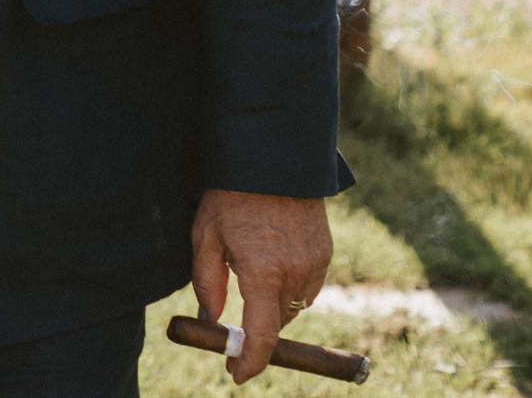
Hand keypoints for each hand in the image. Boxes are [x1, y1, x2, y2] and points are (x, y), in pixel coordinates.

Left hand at [191, 188, 332, 382]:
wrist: (271, 157)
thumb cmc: (230, 195)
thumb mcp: (205, 237)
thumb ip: (208, 284)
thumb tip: (212, 322)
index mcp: (262, 272)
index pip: (262, 336)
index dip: (250, 360)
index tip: (237, 374)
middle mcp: (295, 273)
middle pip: (278, 324)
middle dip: (257, 333)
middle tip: (234, 335)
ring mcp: (316, 263)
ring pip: (294, 307)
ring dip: (273, 308)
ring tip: (250, 279)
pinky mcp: (326, 252)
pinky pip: (307, 286)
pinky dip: (290, 288)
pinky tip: (271, 265)